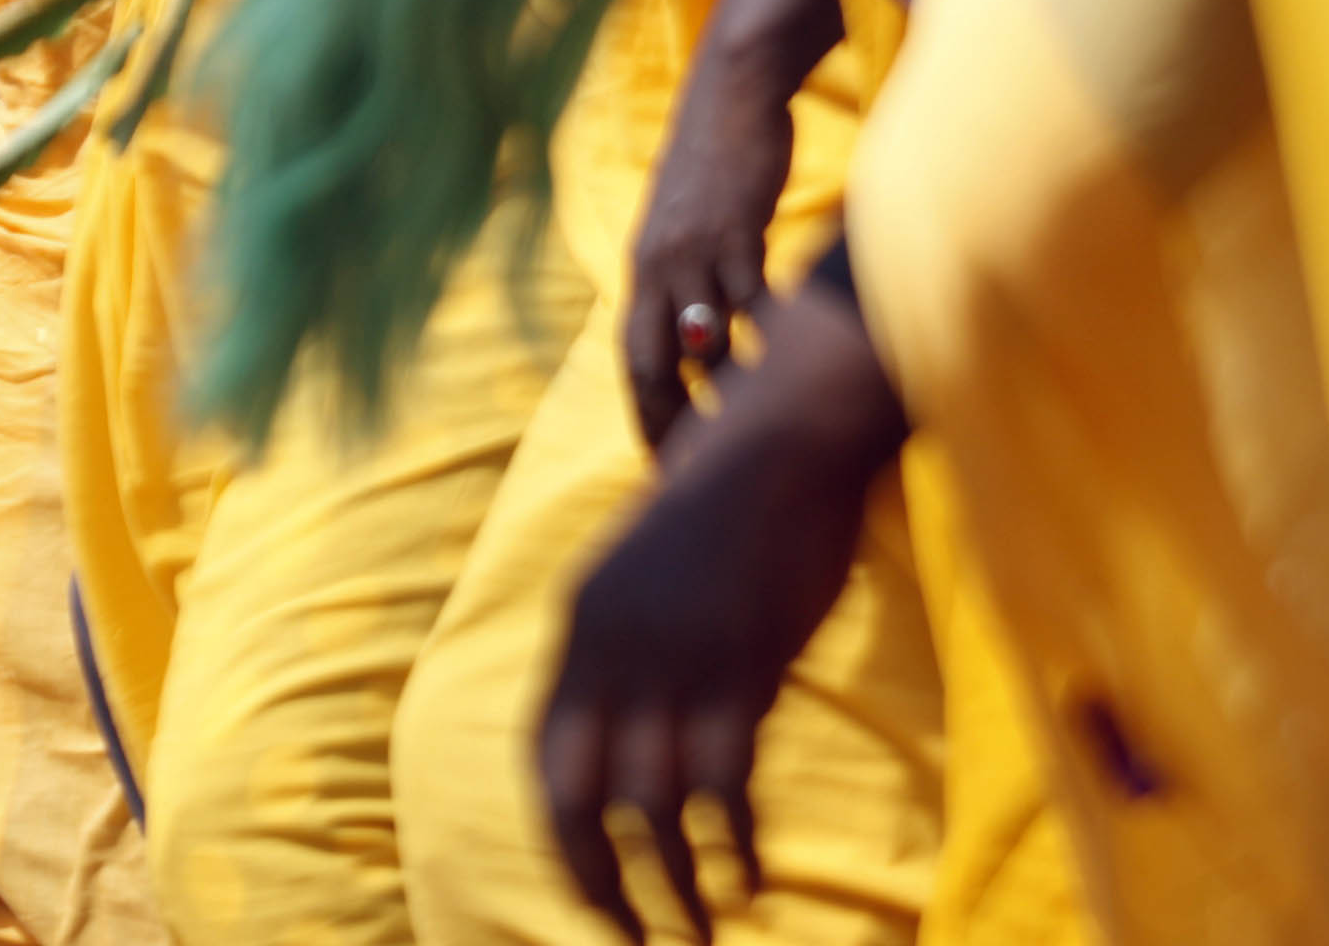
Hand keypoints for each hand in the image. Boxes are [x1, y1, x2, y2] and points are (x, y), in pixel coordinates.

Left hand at [541, 282, 905, 940]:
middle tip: (628, 937)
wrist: (784, 433)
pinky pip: (723, 783)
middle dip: (596, 883)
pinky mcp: (741, 663)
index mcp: (579, 621)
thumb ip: (628, 641)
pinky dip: (732, 843)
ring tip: (698, 930)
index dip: (560, 835)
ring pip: (650, 808)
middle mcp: (608, 646)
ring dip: (672, 884)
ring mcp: (673, 657)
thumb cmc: (729, 497)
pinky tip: (750, 879)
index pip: (543, 757)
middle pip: (575, 798)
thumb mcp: (646, 569)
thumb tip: (632, 722)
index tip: (589, 889)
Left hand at [624, 60, 798, 449]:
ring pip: (703, 340)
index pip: (633, 358)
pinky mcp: (734, 231)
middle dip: (670, 419)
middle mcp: (656, 268)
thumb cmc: (716, 165)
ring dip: (723, 390)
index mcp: (643, 271)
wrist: (730, 95)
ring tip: (746, 436)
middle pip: (653, 361)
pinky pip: (749, 300)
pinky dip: (764, 337)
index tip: (662, 461)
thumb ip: (688, 276)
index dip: (645, 412)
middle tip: (694, 467)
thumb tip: (704, 334)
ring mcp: (692, 252)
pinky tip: (786, 368)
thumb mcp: (686, 226)